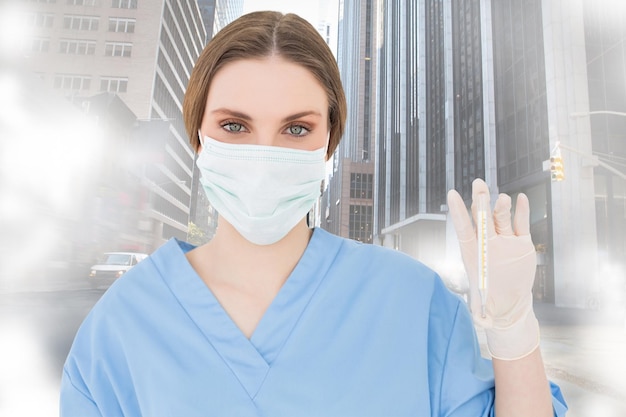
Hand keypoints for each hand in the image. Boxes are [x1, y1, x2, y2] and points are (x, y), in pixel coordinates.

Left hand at [447, 178, 539, 359]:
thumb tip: (482, 324)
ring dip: (501, 207)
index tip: (451, 194)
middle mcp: (488, 243)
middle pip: (482, 218)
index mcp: (473, 253)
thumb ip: (481, 314)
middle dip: (479, 202)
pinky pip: (521, 224)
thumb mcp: (483, 310)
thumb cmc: (490, 303)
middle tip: (478, 184)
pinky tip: (521, 199)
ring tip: (501, 197)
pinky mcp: (521, 243)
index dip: (458, 212)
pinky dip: (522, 212)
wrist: (509, 303)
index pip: (463, 229)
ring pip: (501, 219)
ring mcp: (504, 241)